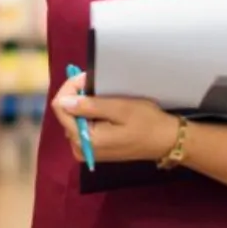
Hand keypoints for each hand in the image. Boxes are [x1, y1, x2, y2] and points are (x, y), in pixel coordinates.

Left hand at [51, 72, 179, 163]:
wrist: (166, 141)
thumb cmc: (147, 123)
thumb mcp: (120, 109)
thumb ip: (90, 106)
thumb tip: (63, 101)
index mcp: (85, 141)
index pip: (60, 108)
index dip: (71, 88)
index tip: (86, 78)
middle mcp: (80, 148)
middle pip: (65, 113)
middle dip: (78, 95)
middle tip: (96, 83)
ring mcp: (85, 149)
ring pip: (73, 118)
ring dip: (85, 103)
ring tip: (103, 95)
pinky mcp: (93, 148)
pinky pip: (82, 125)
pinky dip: (89, 113)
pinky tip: (104, 107)